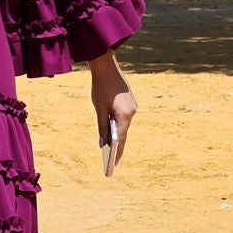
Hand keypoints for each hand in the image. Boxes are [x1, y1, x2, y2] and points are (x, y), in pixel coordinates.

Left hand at [89, 58, 138, 175]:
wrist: (108, 68)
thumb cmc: (101, 88)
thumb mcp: (99, 108)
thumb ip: (101, 126)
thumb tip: (103, 143)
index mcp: (124, 115)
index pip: (120, 139)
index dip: (116, 153)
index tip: (113, 165)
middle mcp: (132, 112)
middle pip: (124, 134)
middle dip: (117, 148)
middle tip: (112, 163)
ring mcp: (133, 107)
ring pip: (124, 125)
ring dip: (118, 136)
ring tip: (111, 150)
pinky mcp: (131, 102)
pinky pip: (125, 118)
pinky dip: (119, 126)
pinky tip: (113, 132)